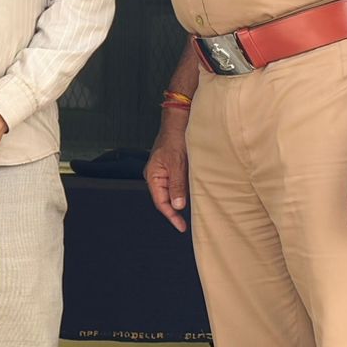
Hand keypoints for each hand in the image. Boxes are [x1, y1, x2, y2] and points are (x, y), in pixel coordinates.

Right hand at [144, 115, 189, 231]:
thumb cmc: (175, 138)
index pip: (161, 202)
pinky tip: (193, 194)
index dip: (171, 216)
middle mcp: (156, 175)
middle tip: (187, 222)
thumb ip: (177, 185)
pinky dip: (185, 190)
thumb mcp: (177, 164)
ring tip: (193, 210)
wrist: (179, 120)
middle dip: (176, 210)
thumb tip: (178, 206)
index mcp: (153, 175)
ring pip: (172, 191)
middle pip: (165, 199)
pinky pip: (177, 183)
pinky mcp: (173, 167)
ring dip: (182, 200)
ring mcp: (164, 171)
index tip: (181, 226)